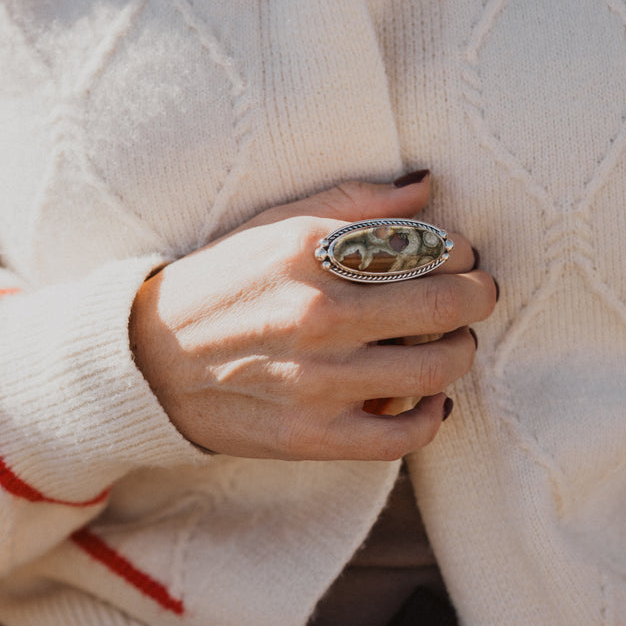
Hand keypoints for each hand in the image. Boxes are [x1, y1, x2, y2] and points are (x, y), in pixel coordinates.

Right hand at [129, 174, 495, 459]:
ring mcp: (317, 381)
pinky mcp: (312, 436)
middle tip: (477, 294)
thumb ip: (352, 202)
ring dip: (460, 352)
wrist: (147, 362)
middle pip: (443, 305)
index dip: (460, 251)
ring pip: (435, 369)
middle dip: (477, 296)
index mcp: (309, 251)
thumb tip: (425, 190)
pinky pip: (404, 435)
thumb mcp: (273, 224)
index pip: (425, 245)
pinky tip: (431, 401)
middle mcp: (318, 314)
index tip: (459, 256)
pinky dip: (432, 417)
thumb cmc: (219, 285)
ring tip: (452, 343)